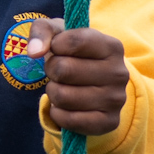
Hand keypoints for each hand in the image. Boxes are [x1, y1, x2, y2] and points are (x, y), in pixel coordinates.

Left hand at [26, 19, 129, 134]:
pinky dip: (58, 113)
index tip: (58, 48)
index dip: (55, 46)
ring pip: (62, 96)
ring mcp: (116, 100)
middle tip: (59, 72)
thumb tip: (34, 52)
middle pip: (63, 69)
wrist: (92, 83)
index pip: (73, 42)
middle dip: (51, 70)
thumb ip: (42, 30)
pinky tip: (66, 106)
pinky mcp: (108, 122)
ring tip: (64, 87)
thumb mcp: (57, 33)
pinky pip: (68, 120)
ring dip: (53, 92)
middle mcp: (119, 73)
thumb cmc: (71, 53)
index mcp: (112, 46)